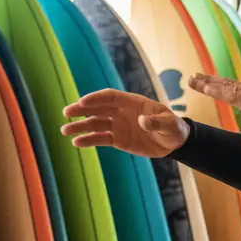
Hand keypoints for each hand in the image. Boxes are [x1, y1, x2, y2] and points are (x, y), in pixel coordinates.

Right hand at [61, 90, 189, 157]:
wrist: (175, 143)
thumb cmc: (174, 128)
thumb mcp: (170, 124)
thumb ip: (156, 122)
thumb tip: (142, 121)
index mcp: (132, 102)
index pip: (110, 97)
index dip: (96, 99)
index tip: (83, 102)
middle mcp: (121, 112)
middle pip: (97, 108)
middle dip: (81, 110)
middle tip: (66, 113)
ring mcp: (118, 125)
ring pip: (95, 124)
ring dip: (80, 126)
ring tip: (65, 130)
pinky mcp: (118, 139)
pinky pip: (101, 138)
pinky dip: (89, 140)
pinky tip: (77, 143)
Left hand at [188, 74, 240, 144]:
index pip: (235, 88)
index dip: (219, 85)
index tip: (205, 82)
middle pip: (227, 83)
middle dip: (209, 80)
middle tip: (193, 77)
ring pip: (226, 86)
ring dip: (207, 83)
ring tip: (192, 80)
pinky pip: (231, 94)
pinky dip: (216, 90)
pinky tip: (205, 87)